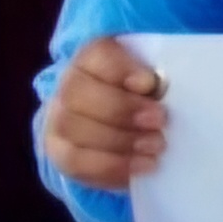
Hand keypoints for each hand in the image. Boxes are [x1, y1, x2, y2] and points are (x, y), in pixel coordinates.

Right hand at [39, 38, 167, 191]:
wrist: (123, 129)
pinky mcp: (59, 152)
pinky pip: (75, 162)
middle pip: (77, 92)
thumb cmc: (150, 98)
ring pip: (72, 127)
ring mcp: (57, 119)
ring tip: (156, 146)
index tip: (150, 83)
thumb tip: (165, 88)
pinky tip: (143, 167)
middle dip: (121, 108)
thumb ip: (159, 81)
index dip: (119, 68)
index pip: (95, 54)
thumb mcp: (158, 83)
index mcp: (93, 59)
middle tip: (160, 120)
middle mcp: (68, 85)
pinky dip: (111, 166)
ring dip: (118, 140)